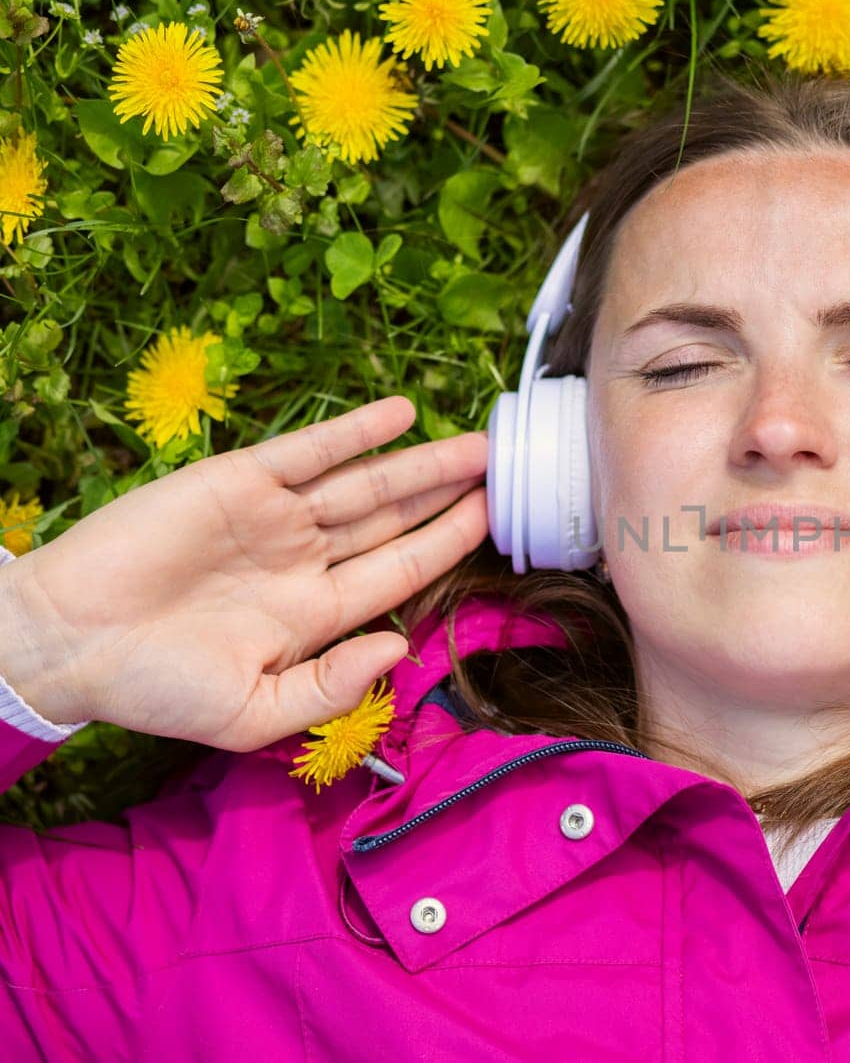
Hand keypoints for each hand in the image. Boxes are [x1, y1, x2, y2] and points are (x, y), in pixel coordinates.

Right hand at [0, 396, 486, 751]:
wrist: (66, 645)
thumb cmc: (154, 687)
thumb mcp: (252, 711)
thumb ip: (330, 687)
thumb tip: (397, 652)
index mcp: (314, 613)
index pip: (400, 573)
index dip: (449, 546)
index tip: (496, 522)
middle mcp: (304, 559)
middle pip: (394, 521)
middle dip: (448, 496)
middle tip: (506, 470)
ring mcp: (274, 518)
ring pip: (364, 483)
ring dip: (420, 462)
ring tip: (475, 444)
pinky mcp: (236, 482)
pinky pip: (308, 452)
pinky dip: (354, 432)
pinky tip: (401, 415)